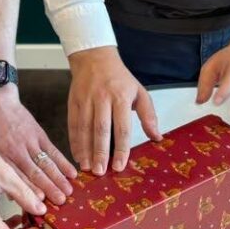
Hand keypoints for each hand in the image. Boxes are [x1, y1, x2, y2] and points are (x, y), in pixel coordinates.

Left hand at [0, 82, 76, 204]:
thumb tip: (10, 192)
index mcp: (2, 156)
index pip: (18, 176)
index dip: (30, 191)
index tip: (40, 204)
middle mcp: (18, 150)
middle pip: (35, 172)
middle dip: (49, 189)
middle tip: (61, 203)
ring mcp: (30, 141)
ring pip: (46, 162)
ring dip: (58, 178)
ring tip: (69, 191)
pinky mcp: (38, 133)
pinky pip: (52, 150)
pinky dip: (62, 162)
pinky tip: (71, 172)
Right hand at [68, 46, 160, 175]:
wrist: (94, 57)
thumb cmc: (119, 78)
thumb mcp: (139, 92)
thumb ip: (148, 115)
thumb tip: (157, 137)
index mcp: (121, 97)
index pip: (122, 127)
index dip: (121, 148)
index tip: (119, 166)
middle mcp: (102, 98)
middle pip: (101, 129)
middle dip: (100, 152)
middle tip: (100, 171)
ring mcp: (86, 99)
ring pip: (84, 128)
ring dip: (85, 150)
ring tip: (87, 167)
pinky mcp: (73, 101)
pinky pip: (72, 124)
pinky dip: (74, 141)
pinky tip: (77, 154)